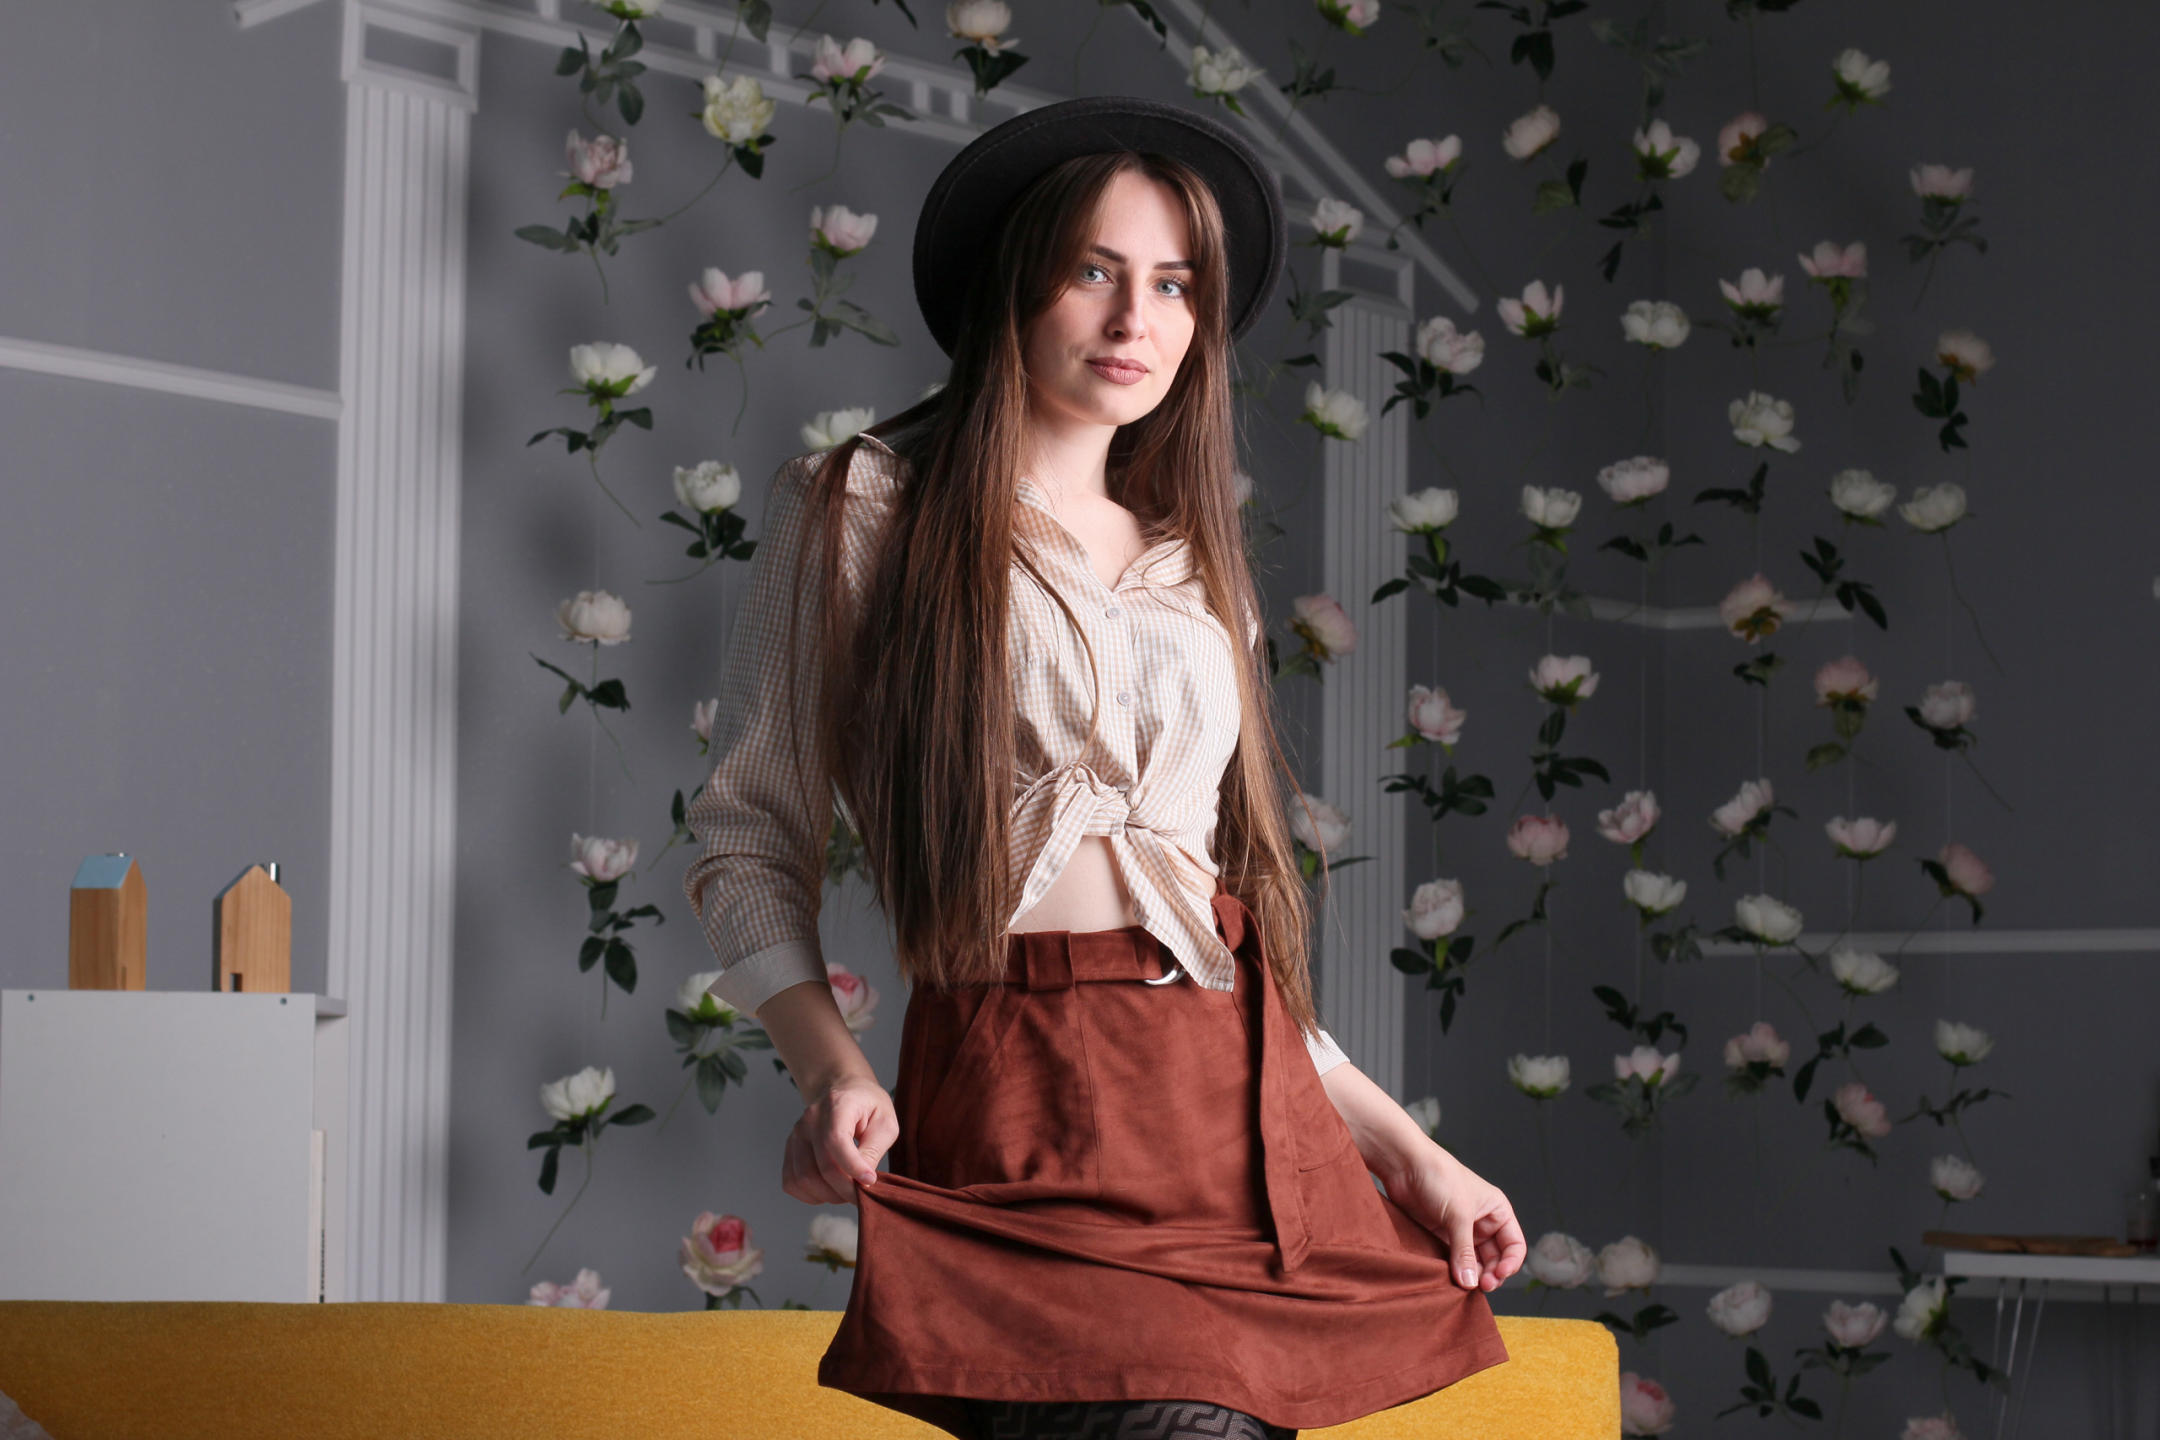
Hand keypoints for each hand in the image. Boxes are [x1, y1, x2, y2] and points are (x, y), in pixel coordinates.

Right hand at [782, 1072, 897, 1205]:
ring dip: (828, 1195)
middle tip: (862, 1195)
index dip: (853, 1167)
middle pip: (821, 1166)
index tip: (870, 1181)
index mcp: (837, 1105)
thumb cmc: (867, 1106)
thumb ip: (874, 1149)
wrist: (842, 1090)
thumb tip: (863, 1180)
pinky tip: (828, 1189)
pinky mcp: (789, 1150)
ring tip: (847, 1191)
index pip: (836, 1141)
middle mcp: (810, 1120)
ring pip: (804, 1178)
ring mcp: (796, 1135)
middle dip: (845, 1189)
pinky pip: (792, 1182)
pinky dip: (810, 1195)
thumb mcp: (884, 1121)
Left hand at [1382, 1142, 1526, 1293]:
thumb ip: (1465, 1251)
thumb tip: (1470, 1283)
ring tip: (1463, 1285)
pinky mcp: (1441, 1234)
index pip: (1514, 1245)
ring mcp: (1461, 1229)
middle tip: (1479, 1286)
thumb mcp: (1458, 1215)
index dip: (1510, 1263)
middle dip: (1490, 1273)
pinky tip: (1450, 1279)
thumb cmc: (1439, 1177)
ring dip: (1471, 1275)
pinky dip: (1454, 1270)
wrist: (1404, 1165)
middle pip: (1495, 1258)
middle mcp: (1482, 1221)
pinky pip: (1453, 1258)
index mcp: (1497, 1211)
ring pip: (1474, 1261)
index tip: (1498, 1276)